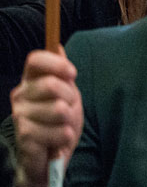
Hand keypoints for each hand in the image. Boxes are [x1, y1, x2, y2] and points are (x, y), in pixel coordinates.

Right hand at [10, 49, 82, 186]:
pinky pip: (60, 131)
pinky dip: (65, 137)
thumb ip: (62, 72)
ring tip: (60, 127)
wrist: (50, 155)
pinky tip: (56, 141)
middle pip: (53, 84)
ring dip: (69, 121)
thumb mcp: (66, 93)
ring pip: (60, 109)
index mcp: (30, 82)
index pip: (35, 59)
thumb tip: (58, 46)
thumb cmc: (59, 121)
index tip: (71, 74)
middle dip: (70, 99)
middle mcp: (19, 96)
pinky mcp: (25, 136)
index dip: (57, 64)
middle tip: (67, 111)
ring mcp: (20, 116)